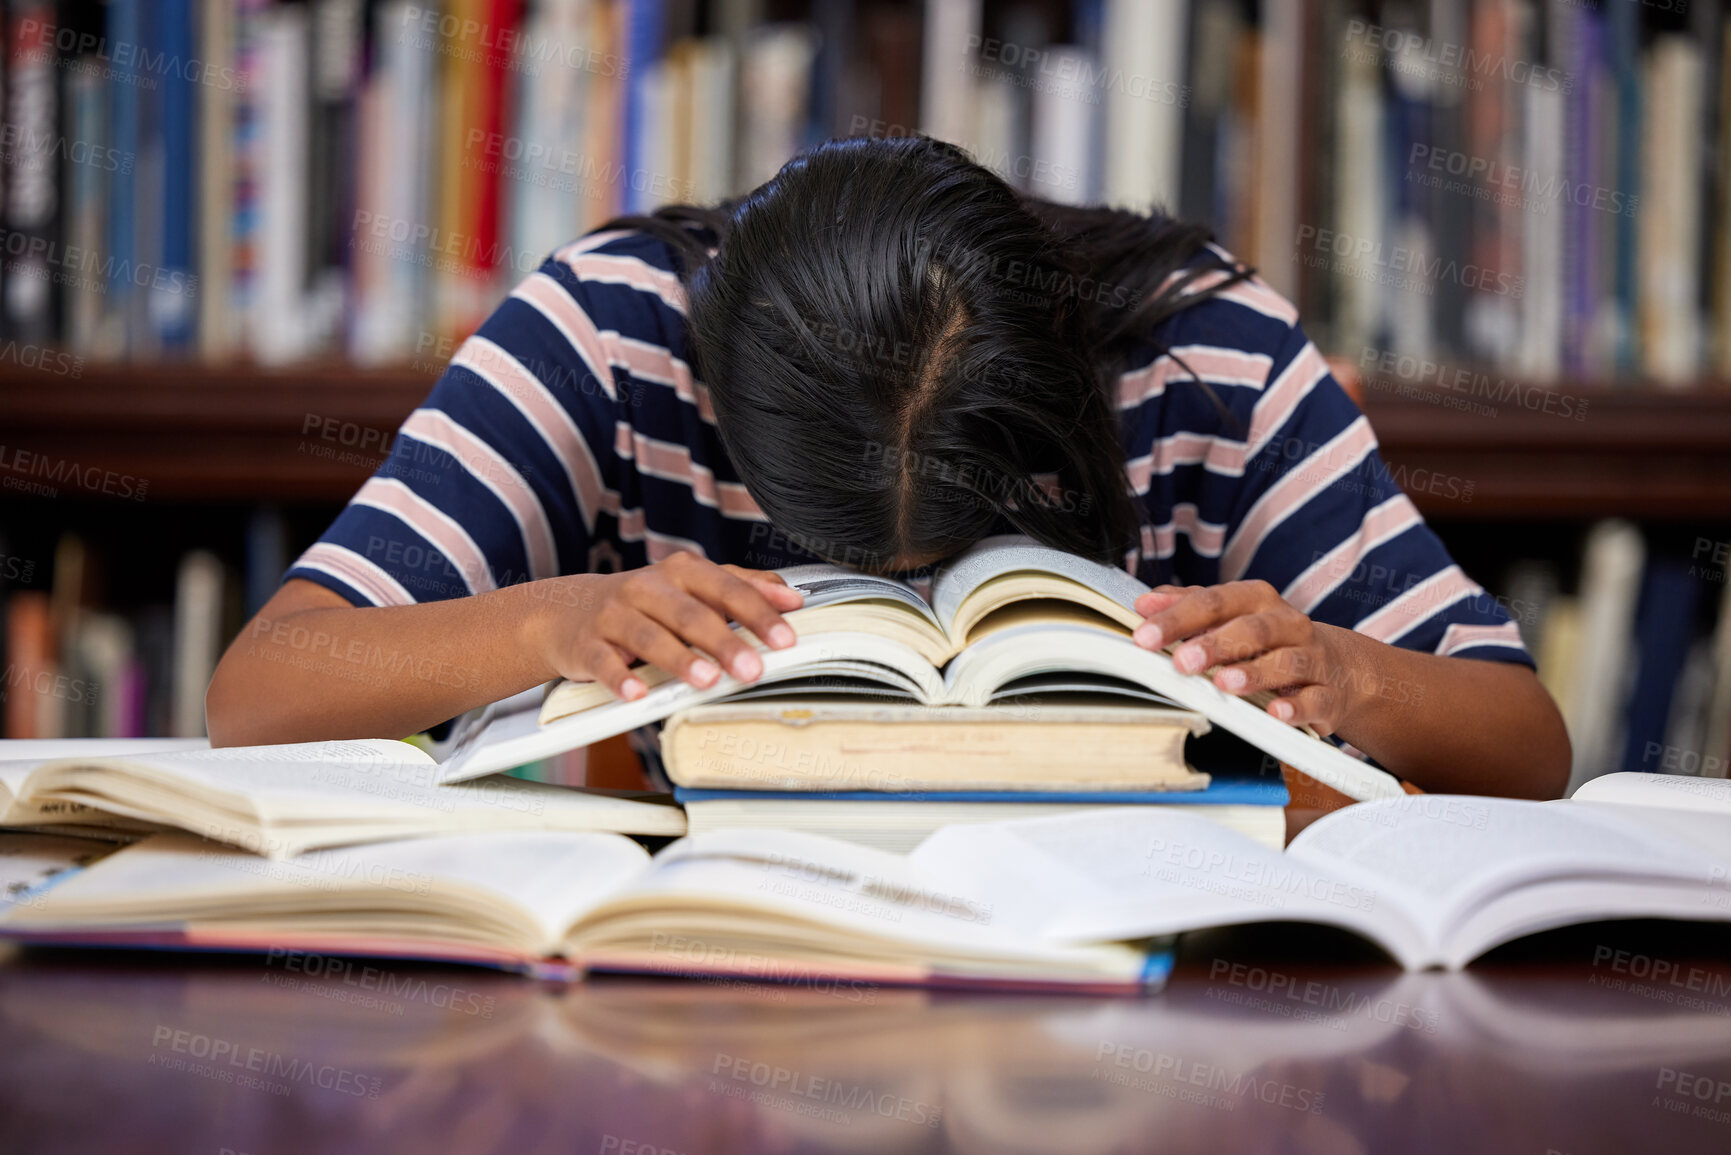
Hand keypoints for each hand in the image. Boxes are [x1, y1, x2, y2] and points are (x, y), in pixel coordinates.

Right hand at [528, 553, 803, 700]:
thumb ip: (742, 588)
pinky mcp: (587, 645)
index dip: (758, 612)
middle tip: (753, 668)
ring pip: (649, 636)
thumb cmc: (644, 602)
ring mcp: (615, 615)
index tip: (785, 638)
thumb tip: (790, 597)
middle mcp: (648, 588)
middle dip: (725, 641)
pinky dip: (621, 678)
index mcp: (681, 573)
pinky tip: (638, 694)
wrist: (567, 610)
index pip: (727, 589)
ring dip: (679, 658)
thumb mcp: (691, 587)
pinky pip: (605, 662)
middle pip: (692, 614)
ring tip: (706, 679)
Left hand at [1130, 580, 1361, 735]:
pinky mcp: (1328, 694)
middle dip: (1215, 645)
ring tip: (1225, 684)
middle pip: (1252, 629)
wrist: (1339, 666)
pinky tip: (1276, 714)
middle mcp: (1287, 624)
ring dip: (1254, 673)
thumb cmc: (1270, 639)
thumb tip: (1145, 602)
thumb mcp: (1231, 616)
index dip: (1177, 618)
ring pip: (1285, 661)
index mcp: (1257, 600)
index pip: (1213, 602)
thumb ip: (1189, 607)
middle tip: (1182, 661)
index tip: (1145, 636)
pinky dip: (1296, 707)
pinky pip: (1315, 699)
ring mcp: (1312, 658)